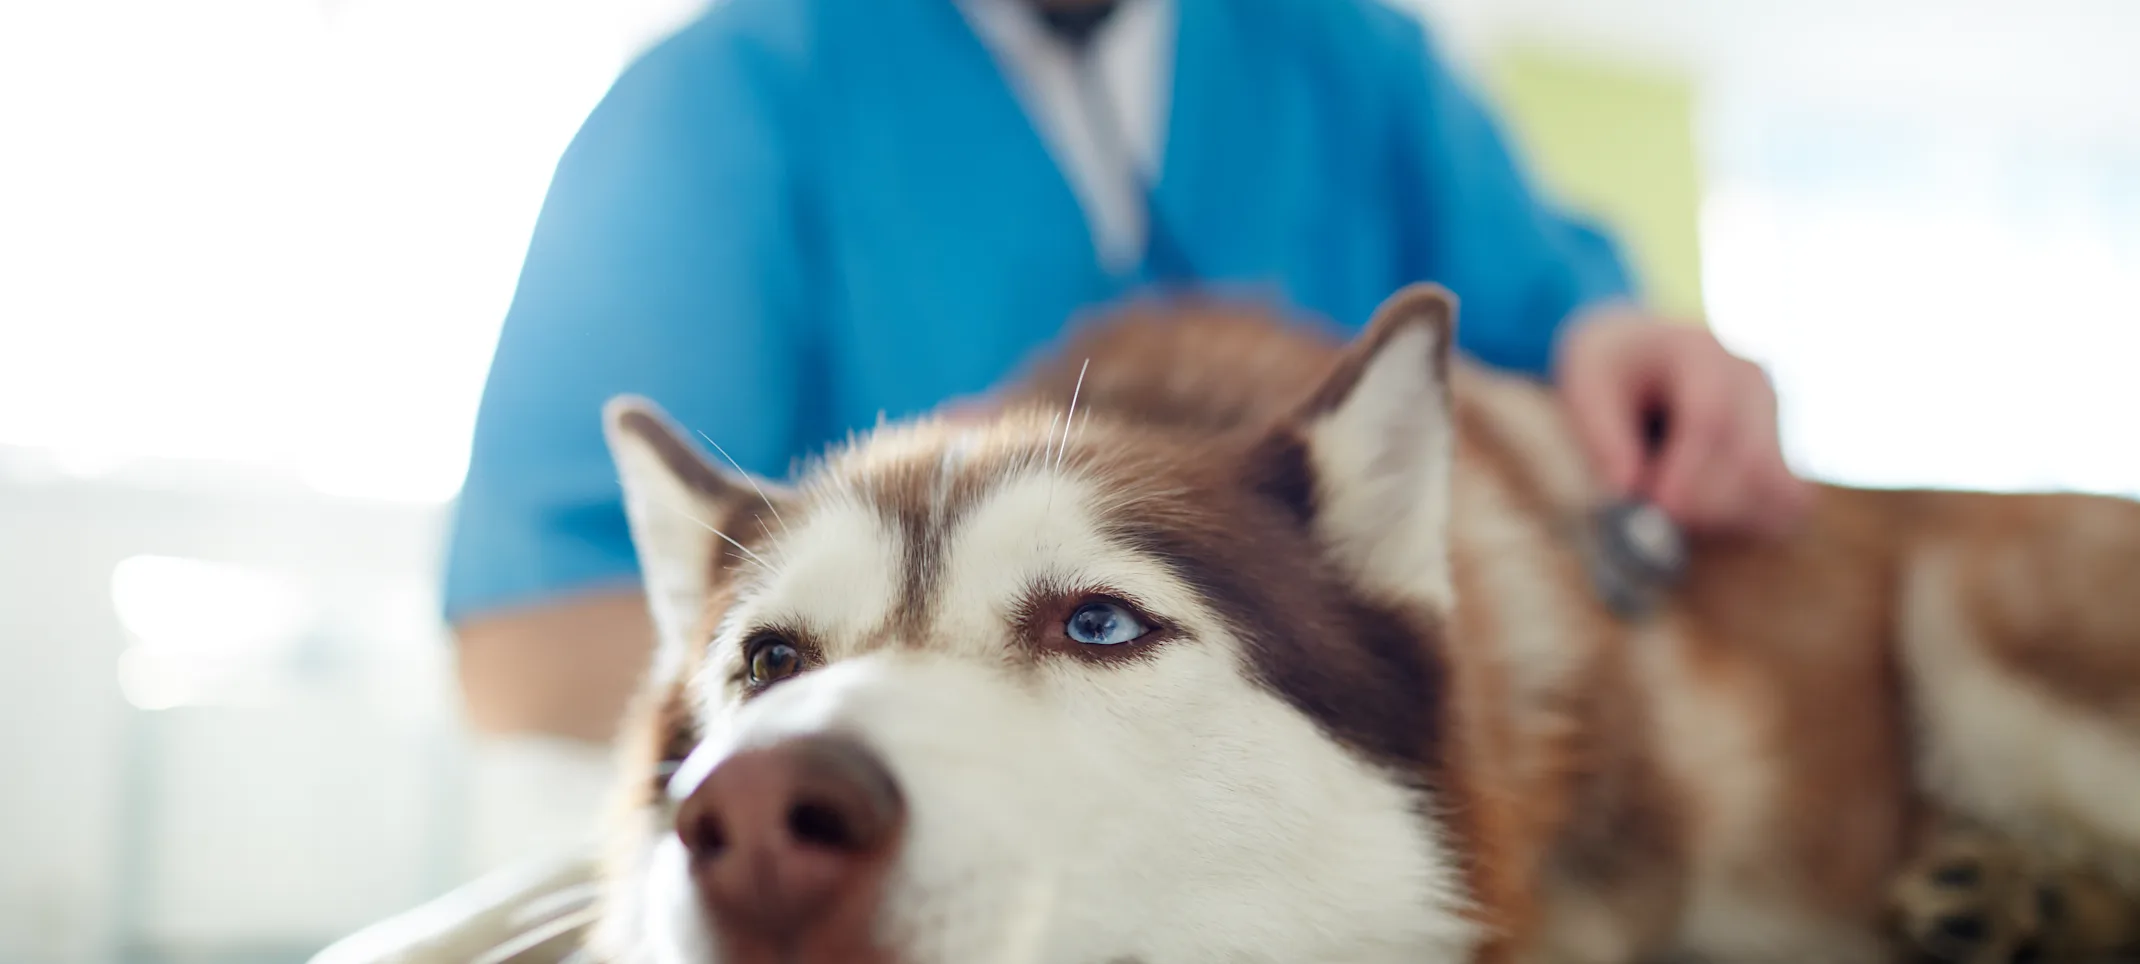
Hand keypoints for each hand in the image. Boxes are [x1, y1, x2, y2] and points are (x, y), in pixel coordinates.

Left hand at [1553, 309, 1809, 535]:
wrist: (1638, 349)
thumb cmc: (1609, 368)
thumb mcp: (1585, 385)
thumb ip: (1602, 436)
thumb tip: (1629, 491)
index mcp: (1701, 353)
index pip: (1711, 417)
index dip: (1688, 471)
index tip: (1658, 507)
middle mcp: (1750, 383)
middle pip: (1752, 458)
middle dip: (1703, 503)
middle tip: (1654, 522)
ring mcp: (1772, 417)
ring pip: (1779, 488)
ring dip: (1726, 520)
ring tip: (1673, 516)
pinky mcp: (1779, 450)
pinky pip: (1787, 503)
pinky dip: (1750, 523)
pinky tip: (1703, 522)